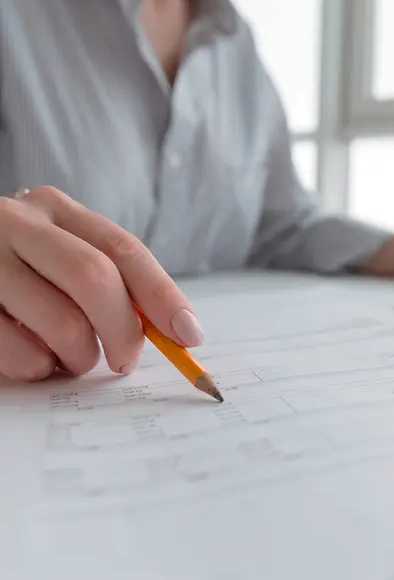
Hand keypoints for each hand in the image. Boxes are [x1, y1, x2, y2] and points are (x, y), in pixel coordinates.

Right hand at [0, 187, 203, 381]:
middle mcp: (16, 223)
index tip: (189, 335)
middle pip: (94, 278)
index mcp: (57, 210)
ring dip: (80, 356)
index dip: (163, 295)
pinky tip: (35, 359)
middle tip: (125, 361)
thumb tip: (177, 330)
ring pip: (61, 322)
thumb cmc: (22, 270)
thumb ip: (114, 283)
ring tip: (73, 358)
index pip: (124, 250)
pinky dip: (39, 369)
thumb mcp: (65, 258)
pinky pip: (18, 352)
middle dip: (124, 330)